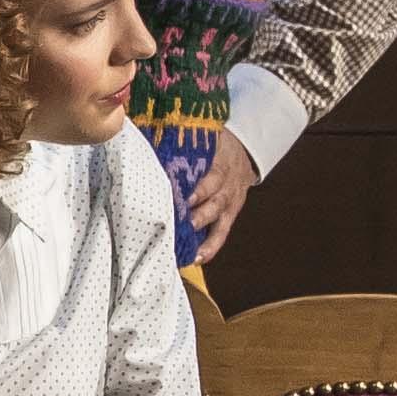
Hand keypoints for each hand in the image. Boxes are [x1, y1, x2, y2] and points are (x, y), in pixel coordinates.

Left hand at [182, 131, 253, 266]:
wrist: (247, 152)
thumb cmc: (216, 145)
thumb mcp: (205, 137)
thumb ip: (183, 143)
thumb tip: (149, 137)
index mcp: (220, 161)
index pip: (211, 173)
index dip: (198, 185)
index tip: (180, 194)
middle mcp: (226, 183)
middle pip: (214, 198)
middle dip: (198, 212)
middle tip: (181, 221)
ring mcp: (229, 201)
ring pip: (218, 218)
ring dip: (201, 232)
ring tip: (187, 248)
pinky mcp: (230, 214)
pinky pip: (222, 233)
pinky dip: (210, 247)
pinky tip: (196, 258)